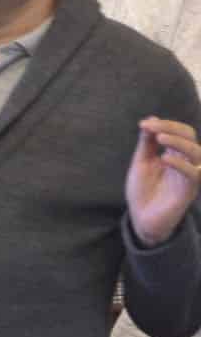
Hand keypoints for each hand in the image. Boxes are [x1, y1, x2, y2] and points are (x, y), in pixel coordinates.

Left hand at [126, 117, 200, 245]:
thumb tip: (151, 118)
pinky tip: (164, 158)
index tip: (144, 124)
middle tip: (151, 128)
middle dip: (172, 128)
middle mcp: (186, 163)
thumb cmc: (142, 190)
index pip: (180, 132)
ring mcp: (188, 177)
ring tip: (160, 138)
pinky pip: (194, 174)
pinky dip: (181, 163)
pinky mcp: (189, 191)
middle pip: (190, 137)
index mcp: (175, 154)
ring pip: (197, 153)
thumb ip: (147, 143)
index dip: (165, 125)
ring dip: (179, 142)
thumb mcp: (142, 162)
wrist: (141, 218)